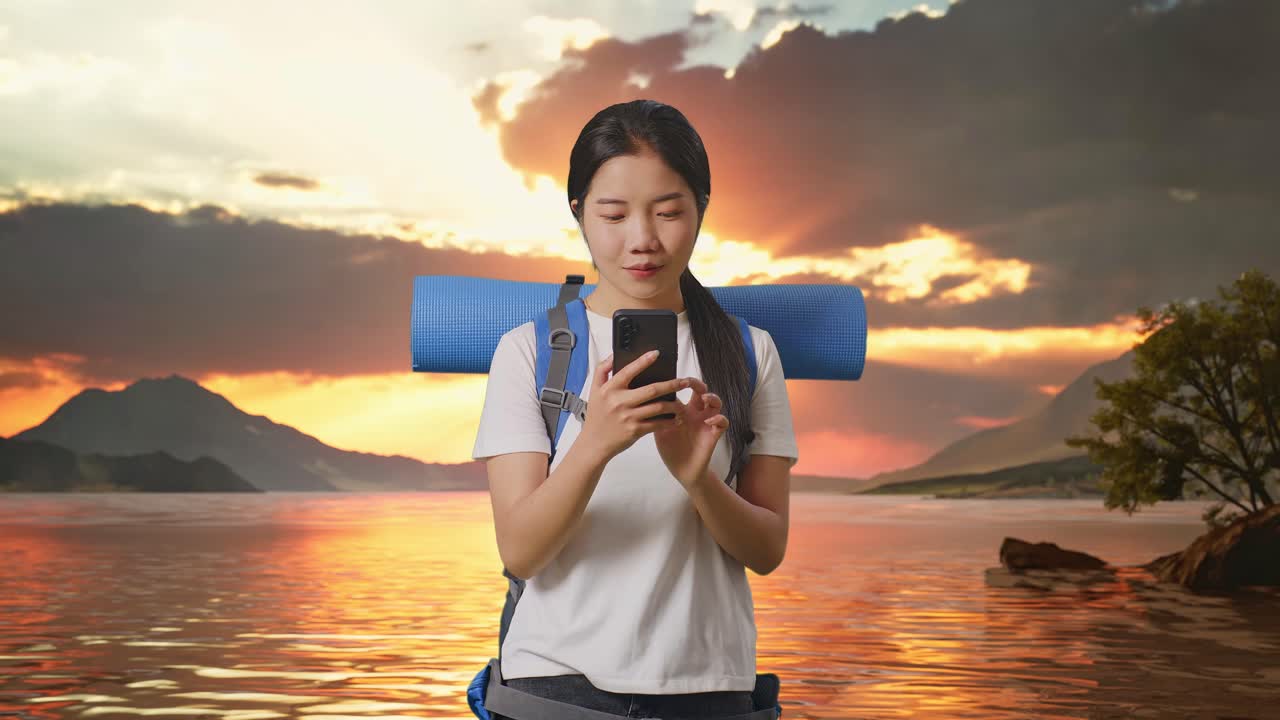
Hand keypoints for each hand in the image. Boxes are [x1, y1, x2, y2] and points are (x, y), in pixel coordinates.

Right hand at [580, 350, 688, 459]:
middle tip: (684, 381)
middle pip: (651, 390)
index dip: (643, 361)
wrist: (594, 442)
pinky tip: (676, 419)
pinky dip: (669, 421)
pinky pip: (657, 424)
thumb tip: (614, 355)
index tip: (656, 354)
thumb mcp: (594, 390)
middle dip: (671, 384)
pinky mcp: (635, 430)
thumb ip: (602, 370)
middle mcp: (619, 402)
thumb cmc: (597, 416)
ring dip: (673, 405)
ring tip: (681, 403)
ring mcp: (628, 417)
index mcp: (610, 389)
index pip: (628, 371)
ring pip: (658, 407)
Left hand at [653, 377, 728, 491]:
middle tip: (691, 384)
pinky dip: (719, 419)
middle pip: (701, 391)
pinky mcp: (713, 434)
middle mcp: (695, 414)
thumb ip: (656, 417)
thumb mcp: (659, 431)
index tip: (671, 381)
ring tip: (704, 398)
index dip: (679, 383)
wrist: (681, 471)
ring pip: (716, 403)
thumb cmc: (670, 450)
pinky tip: (708, 421)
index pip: (684, 392)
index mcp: (682, 411)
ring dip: (712, 397)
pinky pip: (723, 422)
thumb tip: (645, 401)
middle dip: (698, 384)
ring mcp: (705, 423)